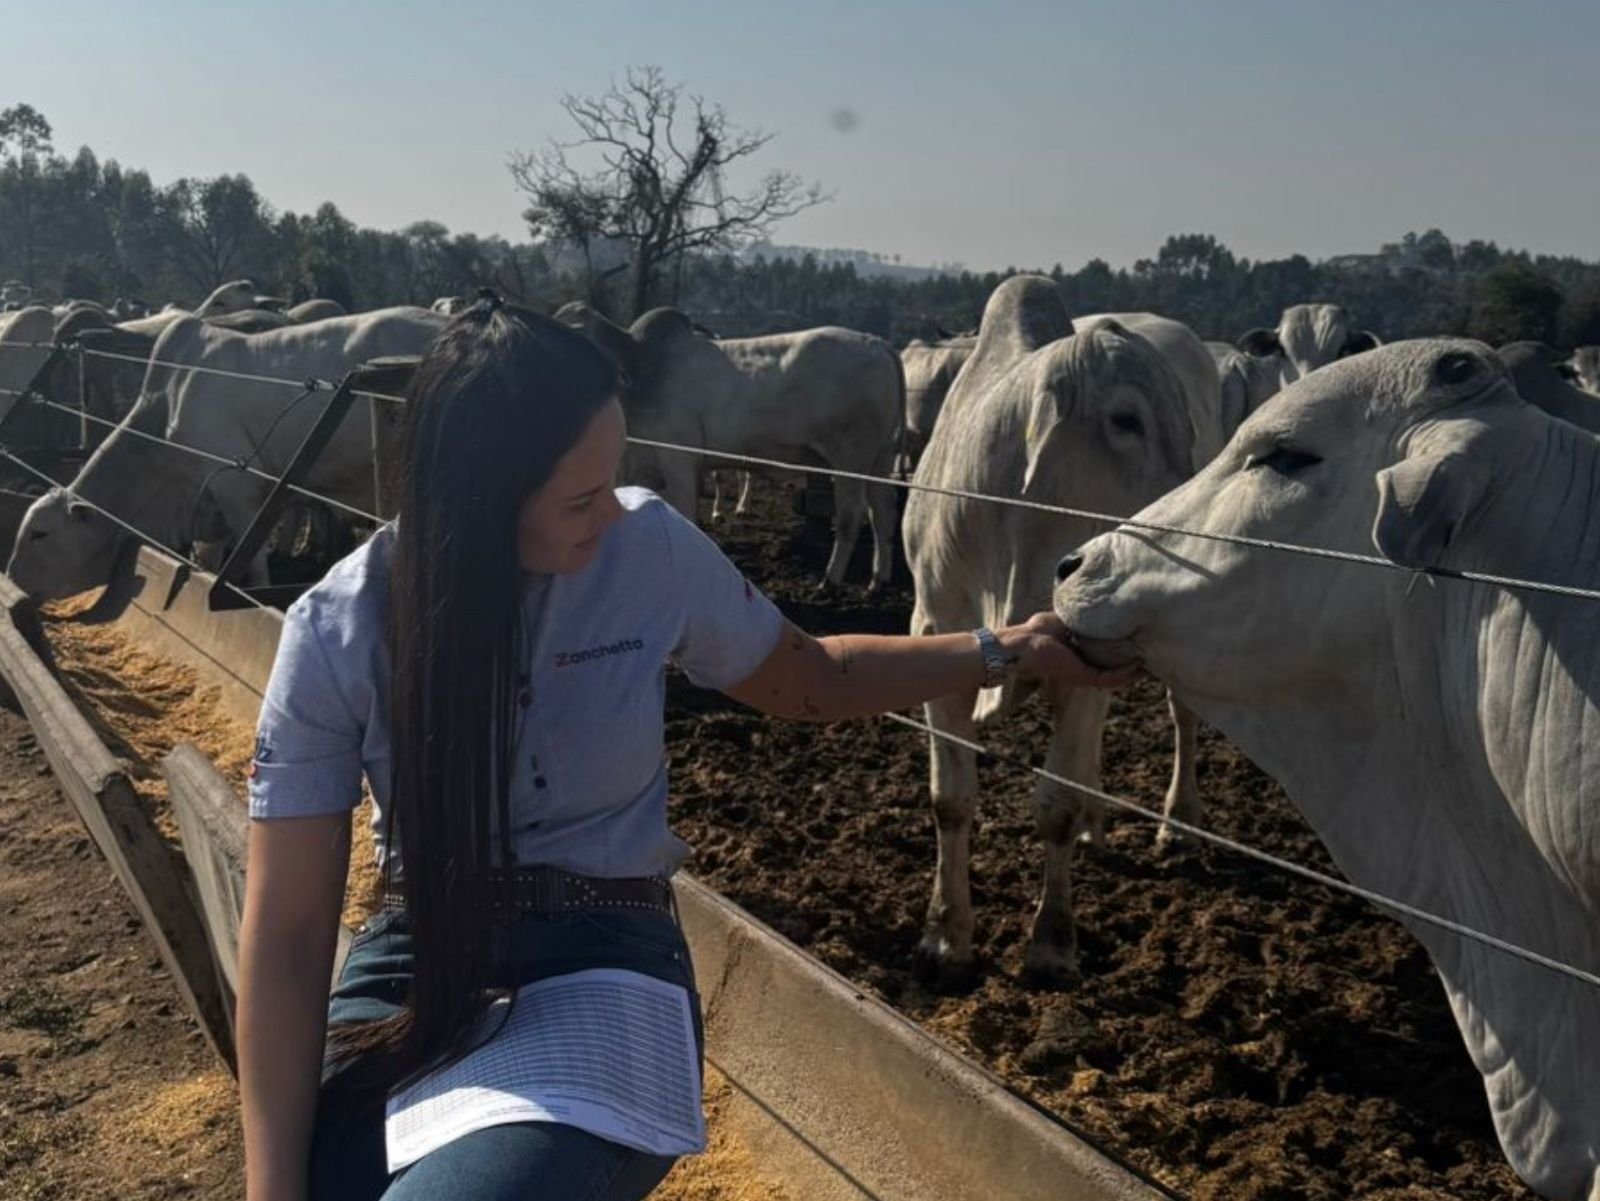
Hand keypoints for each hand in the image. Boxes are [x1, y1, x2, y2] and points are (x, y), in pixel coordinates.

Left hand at [997, 612, 1143, 689]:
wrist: (1021, 645)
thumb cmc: (1036, 631)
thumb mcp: (1064, 619)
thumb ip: (1081, 619)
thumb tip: (1097, 608)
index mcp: (1079, 654)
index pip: (1106, 655)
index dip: (1122, 649)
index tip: (1140, 639)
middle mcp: (1083, 667)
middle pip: (1115, 668)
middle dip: (1133, 663)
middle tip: (1153, 655)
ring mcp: (1084, 674)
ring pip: (1117, 677)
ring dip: (1134, 671)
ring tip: (1153, 665)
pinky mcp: (1084, 677)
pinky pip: (1111, 679)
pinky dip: (1126, 673)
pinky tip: (1139, 666)